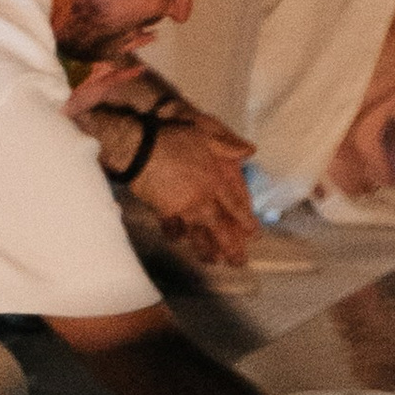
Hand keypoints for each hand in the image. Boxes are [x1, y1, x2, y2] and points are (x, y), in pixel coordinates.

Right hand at [130, 121, 257, 265]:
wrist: (140, 147)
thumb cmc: (173, 138)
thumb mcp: (206, 132)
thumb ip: (228, 144)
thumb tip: (250, 151)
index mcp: (214, 181)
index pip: (235, 205)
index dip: (246, 221)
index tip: (254, 235)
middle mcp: (201, 199)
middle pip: (219, 227)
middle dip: (230, 246)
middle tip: (238, 262)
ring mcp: (181, 207)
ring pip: (198, 233)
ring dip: (206, 248)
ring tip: (212, 261)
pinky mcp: (162, 209)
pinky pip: (172, 226)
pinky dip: (176, 235)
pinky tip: (179, 241)